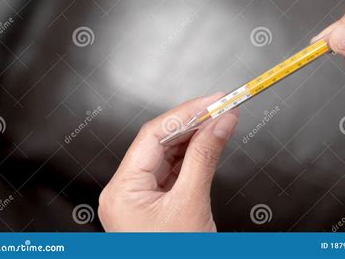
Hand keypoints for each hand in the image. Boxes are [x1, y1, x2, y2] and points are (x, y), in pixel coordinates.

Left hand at [98, 94, 238, 231]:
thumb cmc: (175, 257)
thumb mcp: (192, 204)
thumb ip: (206, 157)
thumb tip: (221, 121)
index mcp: (122, 189)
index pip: (152, 135)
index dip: (186, 112)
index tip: (214, 100)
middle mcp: (126, 189)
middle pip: (159, 141)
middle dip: (193, 122)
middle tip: (222, 106)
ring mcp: (140, 195)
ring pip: (167, 153)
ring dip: (195, 137)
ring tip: (220, 121)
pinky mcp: (155, 201)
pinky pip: (173, 169)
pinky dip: (193, 155)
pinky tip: (209, 142)